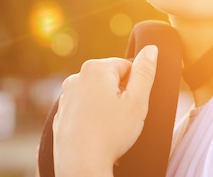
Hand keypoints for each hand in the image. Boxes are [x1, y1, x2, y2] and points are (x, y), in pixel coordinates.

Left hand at [53, 45, 158, 176]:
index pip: (127, 66)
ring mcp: (65, 96)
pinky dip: (92, 116)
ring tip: (110, 127)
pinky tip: (97, 132)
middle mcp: (76, 77)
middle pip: (110, 78)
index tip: (132, 104)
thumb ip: (145, 71)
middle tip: (123, 117)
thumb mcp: (138, 101)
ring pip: (97, 93)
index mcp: (95, 68)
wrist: (81, 166)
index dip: (135, 86)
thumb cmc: (112, 133)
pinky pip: (84, 108)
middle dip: (120, 94)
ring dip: (106, 105)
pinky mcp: (61, 114)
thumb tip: (151, 48)